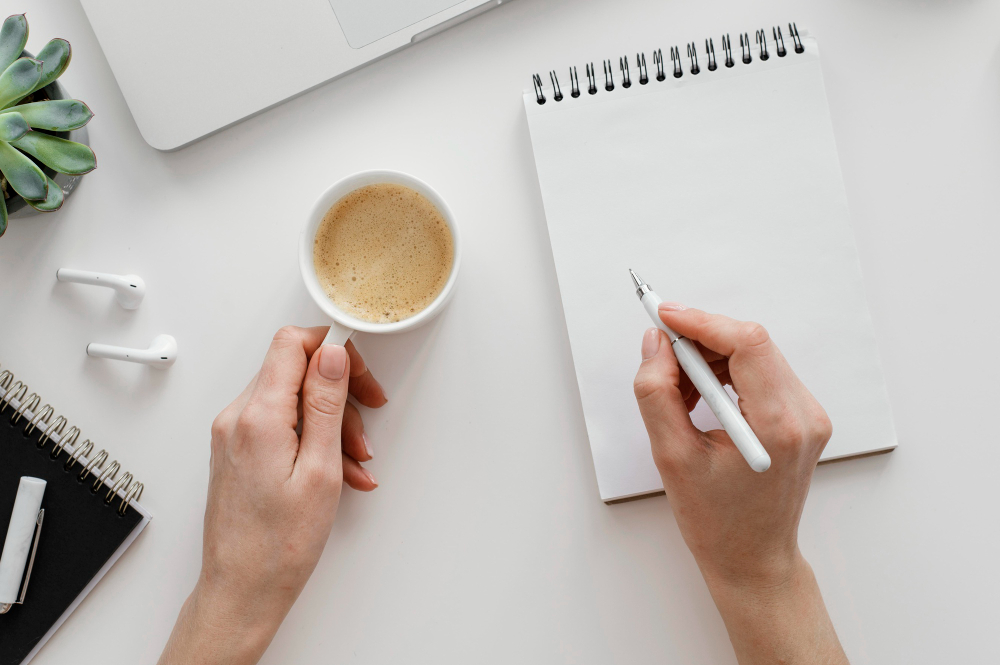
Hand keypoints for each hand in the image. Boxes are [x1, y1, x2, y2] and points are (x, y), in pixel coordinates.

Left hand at [159, 327, 387, 664]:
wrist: (241, 591)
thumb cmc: (278, 546)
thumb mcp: (320, 470)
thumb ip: (325, 404)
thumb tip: (332, 355)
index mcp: (257, 416)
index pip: (292, 343)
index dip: (332, 350)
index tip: (359, 374)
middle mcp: (237, 418)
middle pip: (295, 370)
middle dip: (339, 393)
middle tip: (369, 419)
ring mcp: (233, 434)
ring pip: (292, 399)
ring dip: (331, 422)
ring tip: (355, 462)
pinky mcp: (237, 450)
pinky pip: (281, 425)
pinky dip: (312, 439)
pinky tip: (337, 471)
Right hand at [634, 304, 847, 664]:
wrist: (753, 558)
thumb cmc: (718, 522)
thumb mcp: (672, 456)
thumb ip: (658, 393)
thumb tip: (655, 346)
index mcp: (778, 426)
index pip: (747, 344)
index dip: (701, 322)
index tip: (665, 317)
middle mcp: (803, 415)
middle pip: (751, 344)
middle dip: (700, 340)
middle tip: (661, 354)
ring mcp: (808, 415)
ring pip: (755, 355)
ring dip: (710, 359)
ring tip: (677, 392)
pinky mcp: (801, 417)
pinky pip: (760, 373)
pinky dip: (725, 375)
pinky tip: (698, 399)